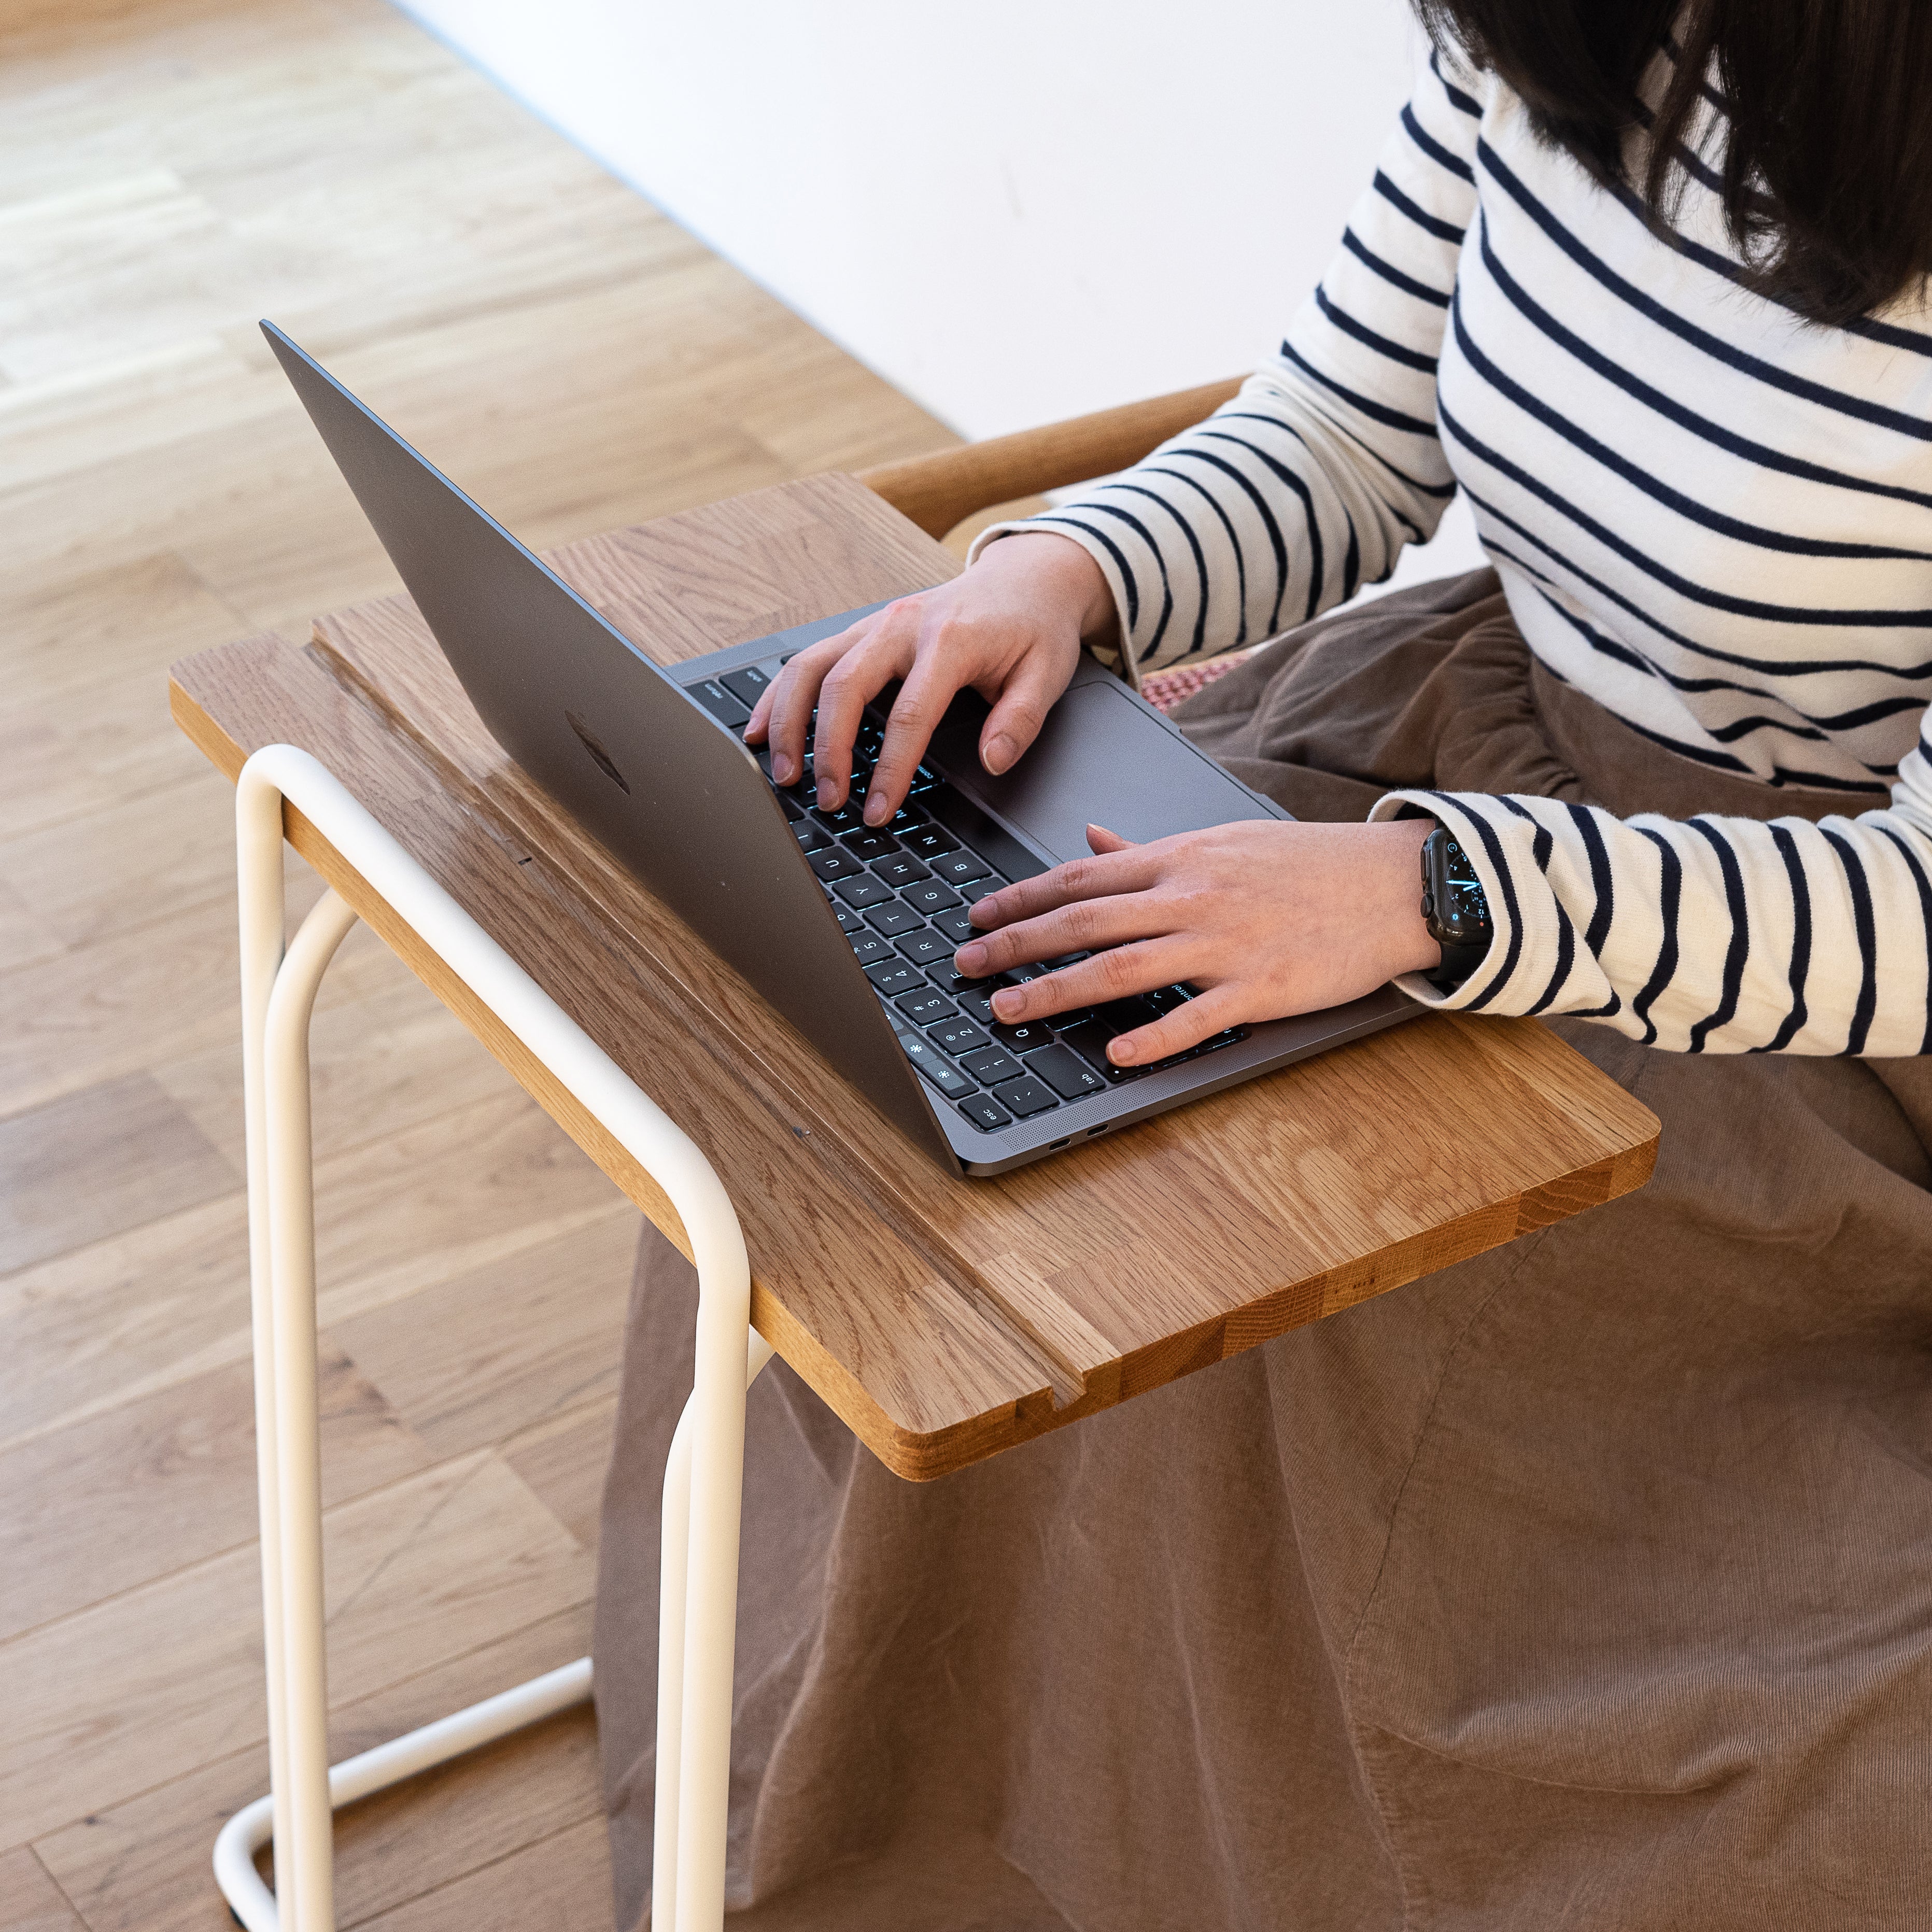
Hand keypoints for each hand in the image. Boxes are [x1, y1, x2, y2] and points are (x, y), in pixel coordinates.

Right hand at [743, 531, 1113, 826]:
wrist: (1025, 578)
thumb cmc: (1034, 628)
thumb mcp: (1048, 674)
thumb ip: (1020, 720)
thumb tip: (992, 761)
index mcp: (951, 639)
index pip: (910, 713)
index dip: (890, 768)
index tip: (878, 810)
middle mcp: (903, 625)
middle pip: (844, 686)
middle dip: (827, 749)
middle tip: (826, 799)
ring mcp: (876, 624)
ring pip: (812, 667)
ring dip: (789, 722)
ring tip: (783, 772)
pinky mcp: (861, 631)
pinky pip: (807, 660)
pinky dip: (778, 695)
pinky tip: (760, 730)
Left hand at [952, 818, 1442, 1064]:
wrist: (1391, 882)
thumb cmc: (1307, 864)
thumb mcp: (1222, 841)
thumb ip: (1150, 851)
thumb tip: (1091, 840)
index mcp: (1179, 859)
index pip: (1079, 878)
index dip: (1020, 899)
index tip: (977, 917)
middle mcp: (1191, 897)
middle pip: (1082, 922)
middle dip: (1016, 945)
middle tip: (966, 965)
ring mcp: (1224, 943)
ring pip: (1121, 967)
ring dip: (1056, 991)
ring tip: (1008, 1009)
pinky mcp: (1260, 987)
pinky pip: (1196, 1015)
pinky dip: (1152, 1035)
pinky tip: (1114, 1052)